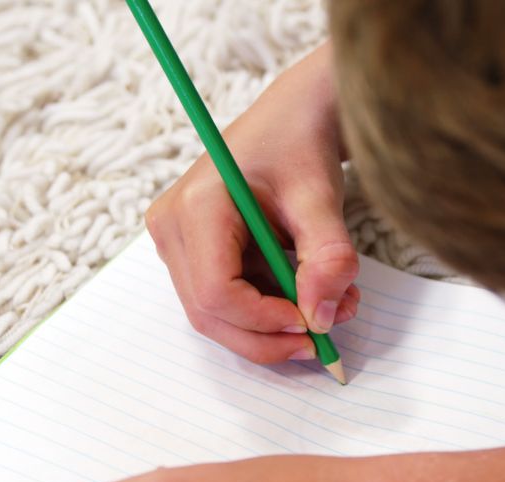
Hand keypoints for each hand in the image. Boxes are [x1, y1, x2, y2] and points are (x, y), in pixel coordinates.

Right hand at [145, 42, 359, 363]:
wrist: (294, 119)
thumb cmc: (301, 147)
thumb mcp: (322, 198)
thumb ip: (327, 258)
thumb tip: (322, 318)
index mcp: (196, 206)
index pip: (216, 291)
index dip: (264, 321)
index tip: (313, 324)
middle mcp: (173, 227)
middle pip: (209, 312)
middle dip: (267, 336)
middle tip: (323, 340)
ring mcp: (177, 240)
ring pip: (216, 313)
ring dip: (272, 326)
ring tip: (331, 307)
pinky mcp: (193, 250)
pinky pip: (225, 298)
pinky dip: (268, 309)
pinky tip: (308, 293)